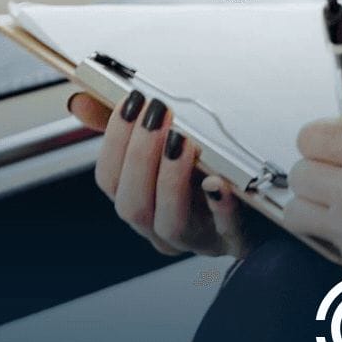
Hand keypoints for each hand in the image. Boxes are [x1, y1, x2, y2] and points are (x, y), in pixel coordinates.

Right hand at [67, 91, 266, 258]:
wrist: (261, 213)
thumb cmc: (204, 177)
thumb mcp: (161, 150)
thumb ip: (125, 128)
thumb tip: (80, 101)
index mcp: (140, 203)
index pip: (109, 181)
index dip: (114, 142)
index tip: (131, 101)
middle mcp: (161, 228)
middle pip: (133, 206)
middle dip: (140, 158)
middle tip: (157, 114)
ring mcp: (197, 238)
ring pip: (169, 223)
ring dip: (170, 180)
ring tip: (182, 141)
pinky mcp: (234, 240)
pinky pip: (225, 230)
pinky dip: (221, 207)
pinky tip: (220, 183)